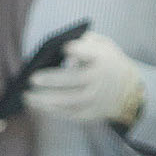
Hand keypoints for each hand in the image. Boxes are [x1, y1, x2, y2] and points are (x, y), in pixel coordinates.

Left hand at [24, 31, 146, 126]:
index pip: (90, 54)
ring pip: (68, 101)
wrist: (129, 90)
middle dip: (52, 80)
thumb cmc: (107, 61)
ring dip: (45, 100)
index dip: (78, 51)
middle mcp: (99, 80)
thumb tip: (56, 47)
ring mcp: (95, 99)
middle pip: (74, 80)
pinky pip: (69, 113)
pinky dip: (52, 110)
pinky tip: (38, 105)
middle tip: (32, 78)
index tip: (64, 48)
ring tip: (27, 96)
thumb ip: (84, 41)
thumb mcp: (103, 45)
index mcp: (102, 59)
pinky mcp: (91, 113)